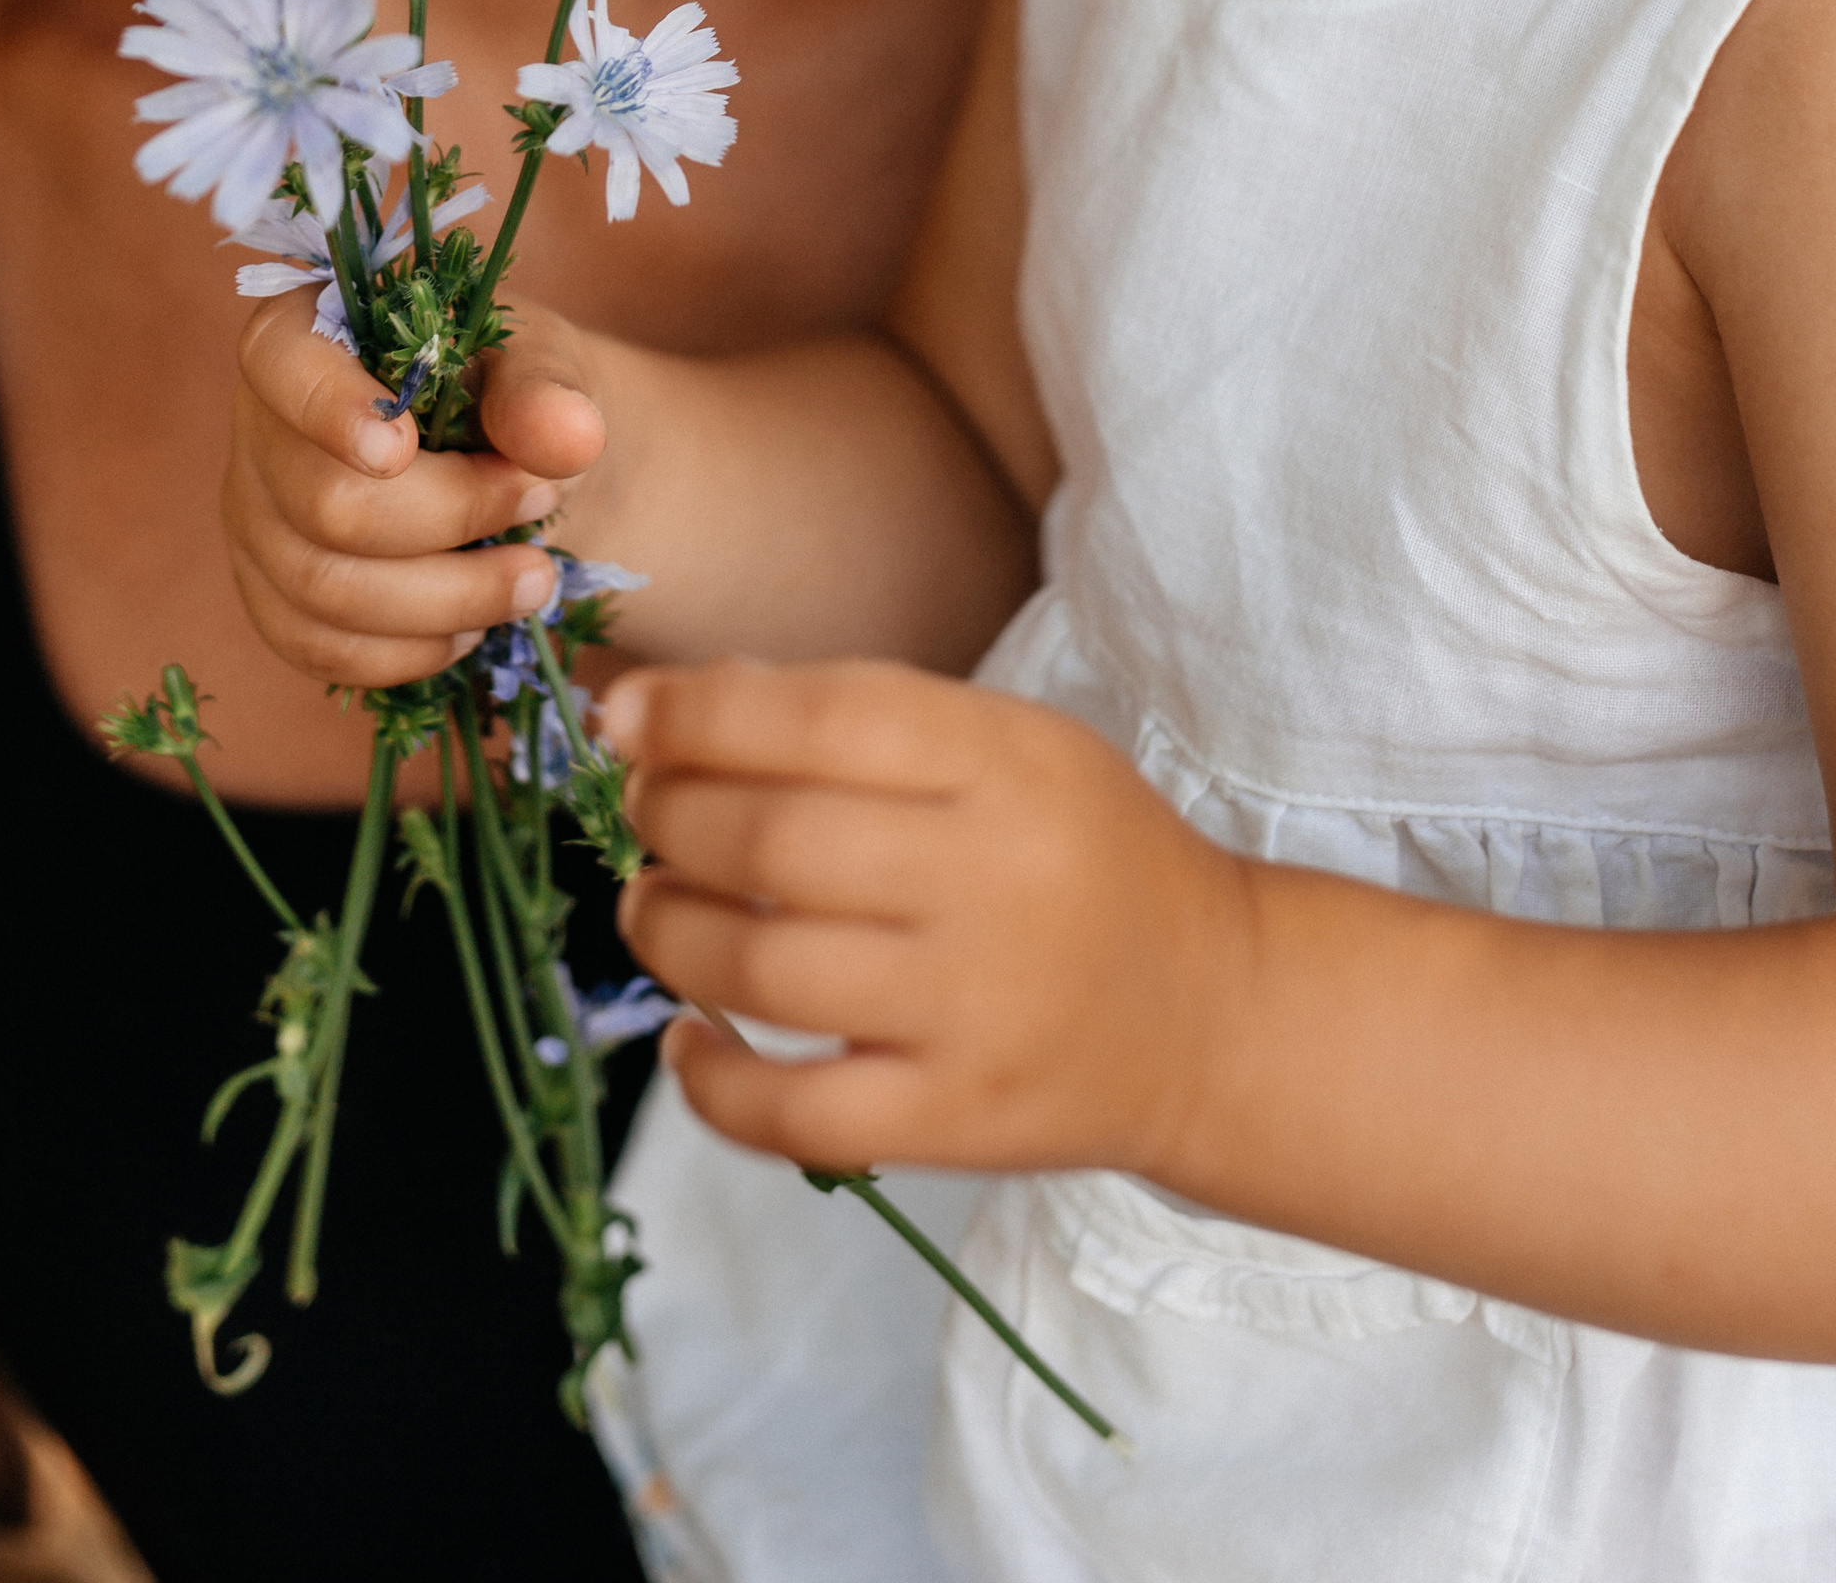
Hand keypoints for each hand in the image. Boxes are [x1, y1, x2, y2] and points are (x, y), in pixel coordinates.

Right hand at [224, 287, 608, 685]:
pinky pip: (319, 648)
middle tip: (541, 502)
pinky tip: (474, 628)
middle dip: (449, 518)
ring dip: (446, 597)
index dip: (328, 410)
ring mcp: (255, 521)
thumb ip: (544, 389)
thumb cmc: (504, 389)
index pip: (279, 363)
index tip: (401, 449)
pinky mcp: (274, 600)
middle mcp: (259, 427)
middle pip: (322, 502)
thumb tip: (569, 437)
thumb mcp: (538, 361)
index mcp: (303, 333)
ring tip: (534, 579)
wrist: (508, 460)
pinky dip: (408, 650)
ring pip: (323, 589)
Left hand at [605, 656, 1250, 1185]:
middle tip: (641, 812)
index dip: (698, 713)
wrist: (1211, 1011)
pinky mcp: (958, 1121)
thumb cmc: (1079, 853)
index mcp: (1007, 763)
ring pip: (765, 970)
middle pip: (776, 841)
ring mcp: (975, 1011)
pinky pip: (798, 1115)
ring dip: (667, 931)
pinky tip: (688, 1041)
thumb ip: (865, 720)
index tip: (624, 718)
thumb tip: (677, 715)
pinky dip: (712, 1083)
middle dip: (669, 816)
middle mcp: (993, 880)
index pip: (825, 717)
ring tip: (647, 909)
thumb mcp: (1010, 746)